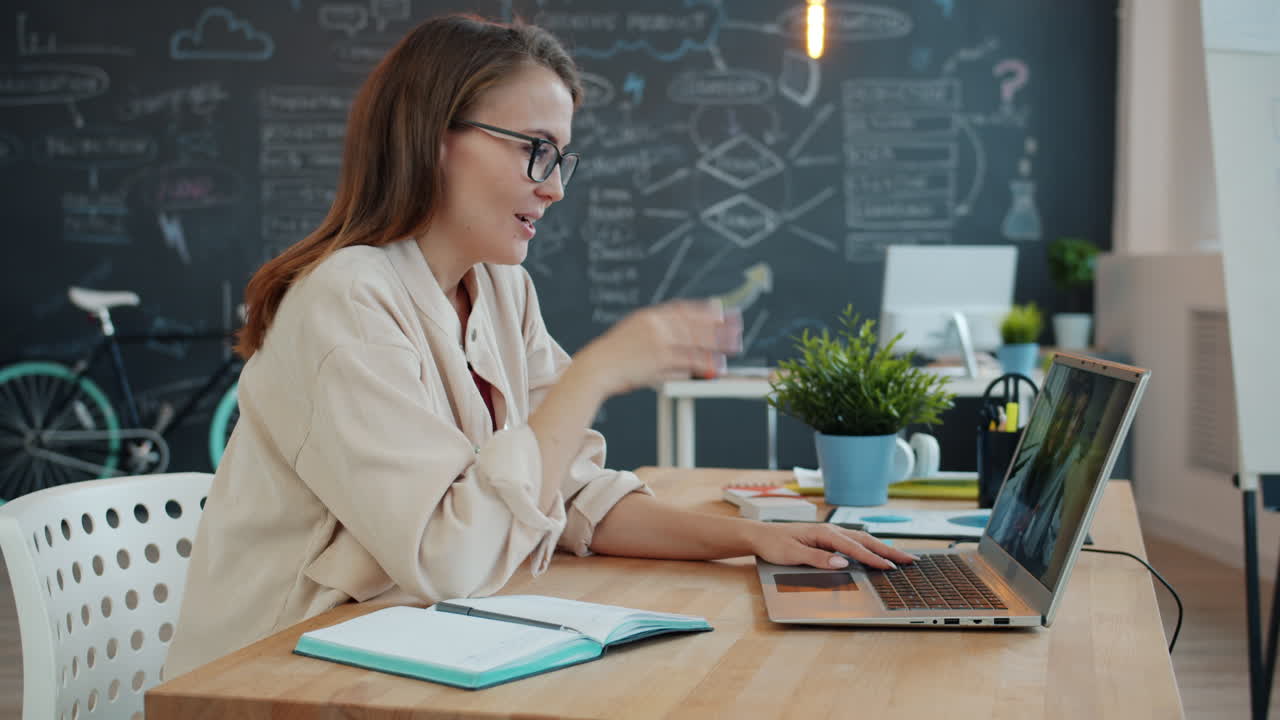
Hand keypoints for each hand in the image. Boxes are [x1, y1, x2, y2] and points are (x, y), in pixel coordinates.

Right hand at [577, 299, 742, 395]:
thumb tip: (679, 340)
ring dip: (718, 342)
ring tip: (734, 344)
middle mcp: (656, 325)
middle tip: (737, 325)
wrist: (596, 367)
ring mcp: (659, 341)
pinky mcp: (661, 359)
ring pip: (696, 340)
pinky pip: (690, 360)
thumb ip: (656, 334)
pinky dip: (706, 363)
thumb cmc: (613, 357)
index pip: (683, 309)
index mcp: (649, 316)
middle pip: (695, 323)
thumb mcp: (633, 335)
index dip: (704, 310)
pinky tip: (718, 365)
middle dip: (718, 324)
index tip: (720, 310)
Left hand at [749, 522, 918, 570]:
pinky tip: (877, 552)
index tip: (890, 566)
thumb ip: (818, 558)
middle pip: (865, 541)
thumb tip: (841, 562)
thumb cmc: (774, 544)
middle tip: (910, 559)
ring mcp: (830, 533)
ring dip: (882, 548)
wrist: (760, 535)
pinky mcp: (827, 538)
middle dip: (888, 551)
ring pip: (862, 540)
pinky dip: (869, 547)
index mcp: (824, 533)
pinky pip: (854, 542)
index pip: (854, 548)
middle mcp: (830, 531)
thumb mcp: (793, 554)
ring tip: (901, 556)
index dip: (873, 558)